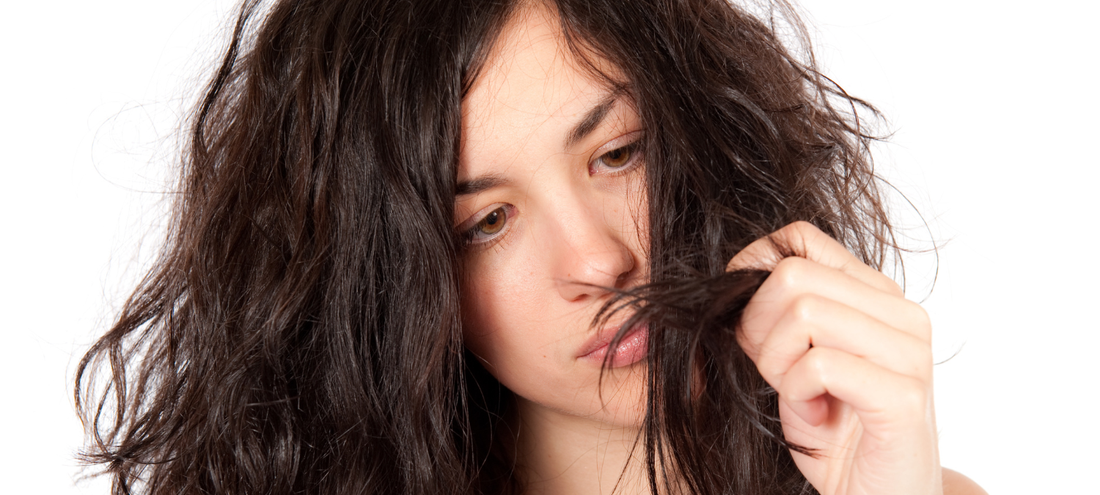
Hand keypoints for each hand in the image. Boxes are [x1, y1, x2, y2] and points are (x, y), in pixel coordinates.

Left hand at [728, 222, 940, 494]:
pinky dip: (795, 394)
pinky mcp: (903, 396)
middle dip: (757, 327)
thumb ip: (776, 316)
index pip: (800, 237)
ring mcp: (909, 352)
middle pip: (791, 275)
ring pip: (804, 313)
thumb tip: (733, 281)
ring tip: (797, 396)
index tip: (749, 324)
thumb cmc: (834, 433)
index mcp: (878, 295)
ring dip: (776, 364)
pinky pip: (818, 365)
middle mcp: (902, 313)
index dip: (752, 274)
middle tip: (772, 372)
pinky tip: (813, 416)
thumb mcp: (794, 361)